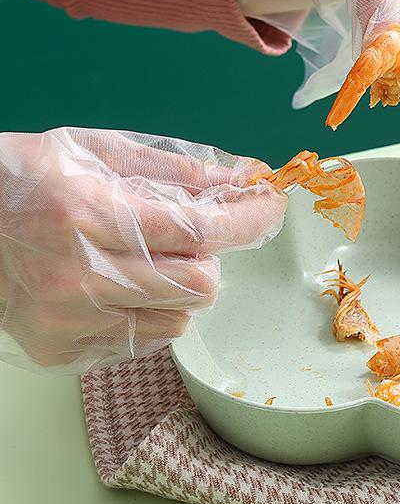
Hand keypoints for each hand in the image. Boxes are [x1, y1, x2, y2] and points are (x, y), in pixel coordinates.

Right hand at [0, 128, 286, 373]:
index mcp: (91, 215)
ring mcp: (69, 321)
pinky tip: (115, 287)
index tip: (271, 209)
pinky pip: (140, 341)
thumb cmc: (24, 179)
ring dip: (180, 289)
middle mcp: (81, 276)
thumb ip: (176, 169)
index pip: (200, 232)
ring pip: (178, 320)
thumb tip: (242, 179)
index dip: (249, 221)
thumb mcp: (97, 153)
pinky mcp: (60, 350)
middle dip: (209, 259)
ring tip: (143, 262)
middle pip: (199, 285)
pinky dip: (145, 313)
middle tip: (184, 238)